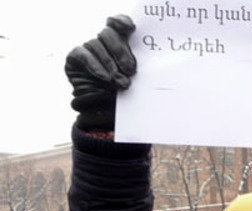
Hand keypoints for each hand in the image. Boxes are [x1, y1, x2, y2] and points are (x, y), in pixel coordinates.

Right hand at [65, 15, 135, 130]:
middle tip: (131, 70)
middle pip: (109, 34)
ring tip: (121, 82)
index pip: (118, 24)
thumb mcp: (133, 78)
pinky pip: (84, 55)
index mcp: (119, 41)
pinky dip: (95, 66)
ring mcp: (88, 48)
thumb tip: (141, 61)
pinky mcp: (75, 57)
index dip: (122, 22)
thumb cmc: (124, 91)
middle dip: (121, 51)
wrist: (105, 112)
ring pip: (96, 45)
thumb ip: (134, 65)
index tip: (131, 29)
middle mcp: (102, 41)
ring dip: (110, 65)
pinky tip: (105, 77)